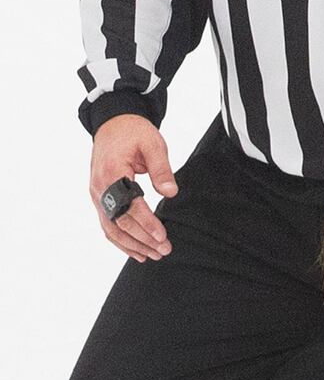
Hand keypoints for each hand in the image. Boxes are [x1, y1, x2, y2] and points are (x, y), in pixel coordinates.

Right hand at [89, 114, 176, 261]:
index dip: (146, 223)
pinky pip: (107, 224)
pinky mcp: (99, 198)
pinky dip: (121, 241)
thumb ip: (162, 169)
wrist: (113, 123)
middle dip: (143, 239)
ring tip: (154, 255)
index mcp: (112, 172)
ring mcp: (97, 194)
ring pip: (111, 227)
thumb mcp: (153, 144)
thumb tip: (170, 192)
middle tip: (165, 250)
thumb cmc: (134, 133)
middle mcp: (99, 186)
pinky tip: (137, 252)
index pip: (129, 205)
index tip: (162, 237)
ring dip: (132, 244)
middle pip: (119, 220)